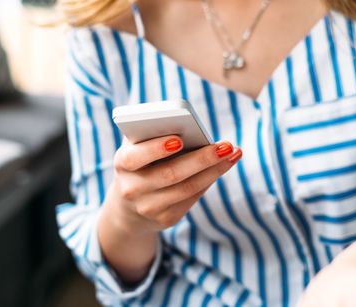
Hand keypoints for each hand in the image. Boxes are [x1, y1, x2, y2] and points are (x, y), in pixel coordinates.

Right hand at [105, 135, 241, 233]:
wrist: (129, 206)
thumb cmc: (141, 163)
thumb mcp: (138, 148)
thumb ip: (153, 134)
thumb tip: (189, 126)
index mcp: (123, 164)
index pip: (136, 157)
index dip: (156, 149)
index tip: (179, 139)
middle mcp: (132, 189)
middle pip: (171, 174)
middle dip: (201, 159)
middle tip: (225, 145)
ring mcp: (148, 207)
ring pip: (188, 188)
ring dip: (214, 170)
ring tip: (233, 153)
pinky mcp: (166, 219)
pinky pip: (192, 197)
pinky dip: (210, 179)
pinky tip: (225, 165)